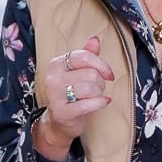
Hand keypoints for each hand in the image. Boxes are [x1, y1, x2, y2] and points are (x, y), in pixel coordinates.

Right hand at [34, 35, 115, 160]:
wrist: (59, 122)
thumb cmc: (71, 95)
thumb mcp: (77, 73)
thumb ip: (86, 56)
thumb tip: (95, 39)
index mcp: (57, 64)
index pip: (84, 56)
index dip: (102, 65)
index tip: (109, 74)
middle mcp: (53, 77)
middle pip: (90, 74)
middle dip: (100, 83)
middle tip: (97, 90)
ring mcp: (55, 95)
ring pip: (90, 88)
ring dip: (99, 93)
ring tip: (96, 97)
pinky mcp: (62, 111)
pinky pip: (88, 104)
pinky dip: (100, 103)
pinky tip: (103, 103)